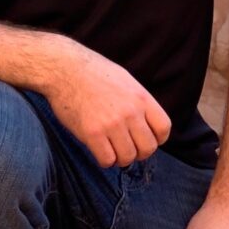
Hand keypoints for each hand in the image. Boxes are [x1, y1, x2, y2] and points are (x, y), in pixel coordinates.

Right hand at [46, 46, 170, 167]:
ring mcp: (112, 123)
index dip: (156, 138)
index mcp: (141, 97)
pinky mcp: (92, 133)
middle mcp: (130, 111)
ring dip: (120, 157)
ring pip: (128, 157)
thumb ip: (138, 102)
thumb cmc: (93, 73)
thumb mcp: (125, 80)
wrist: (64, 68)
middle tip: (126, 147)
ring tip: (111, 148)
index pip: (164, 129)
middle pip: (148, 148)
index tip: (144, 138)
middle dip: (138, 152)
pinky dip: (104, 159)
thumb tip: (147, 125)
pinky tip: (98, 148)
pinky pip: (107, 160)